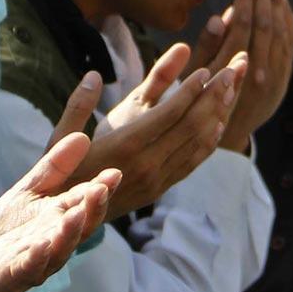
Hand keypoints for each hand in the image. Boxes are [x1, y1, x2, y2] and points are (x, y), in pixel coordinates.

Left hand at [0, 131, 120, 291]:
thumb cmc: (10, 229)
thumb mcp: (30, 191)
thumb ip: (55, 168)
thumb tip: (83, 136)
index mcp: (61, 217)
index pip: (85, 201)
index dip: (101, 188)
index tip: (114, 173)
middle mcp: (56, 240)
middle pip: (80, 226)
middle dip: (91, 209)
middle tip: (101, 190)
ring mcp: (38, 259)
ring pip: (59, 249)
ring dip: (68, 234)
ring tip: (75, 215)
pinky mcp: (15, 274)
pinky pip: (28, 268)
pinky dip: (36, 259)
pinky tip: (41, 246)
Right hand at [47, 40, 239, 217]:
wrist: (65, 221)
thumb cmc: (61, 175)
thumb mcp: (60, 140)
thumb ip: (78, 105)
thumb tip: (92, 75)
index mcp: (123, 149)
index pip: (167, 116)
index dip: (189, 91)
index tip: (207, 70)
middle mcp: (145, 166)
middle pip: (190, 127)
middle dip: (214, 96)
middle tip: (232, 70)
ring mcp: (156, 180)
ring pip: (197, 144)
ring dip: (218, 114)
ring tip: (232, 88)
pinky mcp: (160, 188)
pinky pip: (192, 162)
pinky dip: (209, 140)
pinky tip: (219, 123)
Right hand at [191, 0, 292, 153]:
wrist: (225, 138)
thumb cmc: (201, 104)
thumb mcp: (194, 80)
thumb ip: (206, 49)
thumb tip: (218, 19)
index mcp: (232, 75)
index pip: (244, 29)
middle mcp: (257, 78)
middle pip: (266, 28)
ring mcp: (274, 80)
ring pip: (282, 34)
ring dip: (279, 3)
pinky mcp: (283, 80)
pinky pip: (289, 44)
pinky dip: (287, 19)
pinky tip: (281, 0)